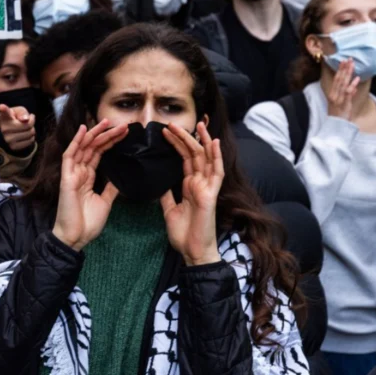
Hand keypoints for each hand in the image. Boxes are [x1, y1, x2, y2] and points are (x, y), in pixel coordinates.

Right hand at [0, 104, 35, 151]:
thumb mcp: (18, 111)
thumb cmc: (14, 118)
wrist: (8, 132)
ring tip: (26, 127)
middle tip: (27, 120)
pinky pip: (30, 141)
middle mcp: (4, 128)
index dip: (3, 109)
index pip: (4, 112)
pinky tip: (25, 134)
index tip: (1, 107)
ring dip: (32, 129)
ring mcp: (8, 139)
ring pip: (30, 133)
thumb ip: (22, 112)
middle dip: (31, 121)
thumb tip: (25, 119)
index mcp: (4, 117)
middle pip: (28, 124)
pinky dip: (31, 137)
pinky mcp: (13, 147)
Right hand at [53, 119, 128, 250]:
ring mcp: (72, 174)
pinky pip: (70, 155)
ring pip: (83, 148)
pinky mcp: (67, 178)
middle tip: (122, 125)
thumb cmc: (88, 223)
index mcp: (87, 178)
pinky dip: (77, 142)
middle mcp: (79, 172)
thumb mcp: (105, 202)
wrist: (76, 237)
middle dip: (107, 135)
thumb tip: (120, 178)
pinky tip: (84, 130)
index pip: (99, 154)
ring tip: (108, 122)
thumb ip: (111, 188)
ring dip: (95, 134)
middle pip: (93, 148)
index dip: (110, 142)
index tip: (124, 134)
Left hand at [161, 122, 222, 266]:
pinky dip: (215, 156)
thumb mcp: (170, 210)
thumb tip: (160, 184)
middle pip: (194, 155)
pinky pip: (215, 172)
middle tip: (172, 123)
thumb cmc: (184, 233)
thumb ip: (167, 196)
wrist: (192, 251)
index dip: (177, 145)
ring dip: (201, 141)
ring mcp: (207, 188)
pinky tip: (212, 142)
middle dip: (185, 138)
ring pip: (206, 159)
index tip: (165, 132)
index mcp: (190, 186)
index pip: (185, 159)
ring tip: (196, 125)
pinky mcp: (210, 194)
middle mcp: (200, 184)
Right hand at [326, 59, 358, 119]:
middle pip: (339, 79)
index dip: (339, 70)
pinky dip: (352, 85)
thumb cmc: (337, 116)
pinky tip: (356, 79)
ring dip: (347, 74)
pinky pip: (348, 93)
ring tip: (352, 65)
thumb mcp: (339, 104)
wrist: (335, 127)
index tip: (343, 61)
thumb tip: (352, 87)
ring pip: (343, 84)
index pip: (336, 79)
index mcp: (332, 94)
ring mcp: (338, 99)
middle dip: (343, 69)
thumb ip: (345, 95)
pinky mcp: (343, 104)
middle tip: (348, 59)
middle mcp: (334, 95)